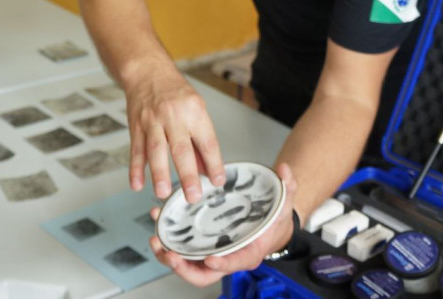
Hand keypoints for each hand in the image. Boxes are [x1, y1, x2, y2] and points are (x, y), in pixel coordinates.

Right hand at [124, 67, 224, 201]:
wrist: (148, 72)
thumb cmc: (175, 93)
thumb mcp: (196, 109)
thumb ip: (200, 141)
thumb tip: (207, 171)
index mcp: (194, 112)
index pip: (207, 141)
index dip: (214, 163)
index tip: (217, 181)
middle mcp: (174, 116)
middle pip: (181, 149)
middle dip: (187, 175)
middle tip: (192, 195)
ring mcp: (153, 121)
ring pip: (156, 150)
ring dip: (159, 173)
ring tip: (164, 193)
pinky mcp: (136, 126)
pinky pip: (136, 150)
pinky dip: (135, 169)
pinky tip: (137, 183)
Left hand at [149, 163, 297, 286]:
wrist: (269, 227)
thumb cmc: (274, 220)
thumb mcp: (284, 202)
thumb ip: (287, 187)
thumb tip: (284, 169)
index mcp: (249, 252)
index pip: (235, 263)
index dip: (223, 264)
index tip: (210, 259)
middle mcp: (228, 258)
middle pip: (204, 273)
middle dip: (184, 267)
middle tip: (169, 253)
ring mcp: (213, 254)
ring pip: (189, 265)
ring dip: (169, 256)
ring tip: (156, 239)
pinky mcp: (202, 247)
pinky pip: (184, 252)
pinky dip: (168, 244)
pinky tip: (158, 227)